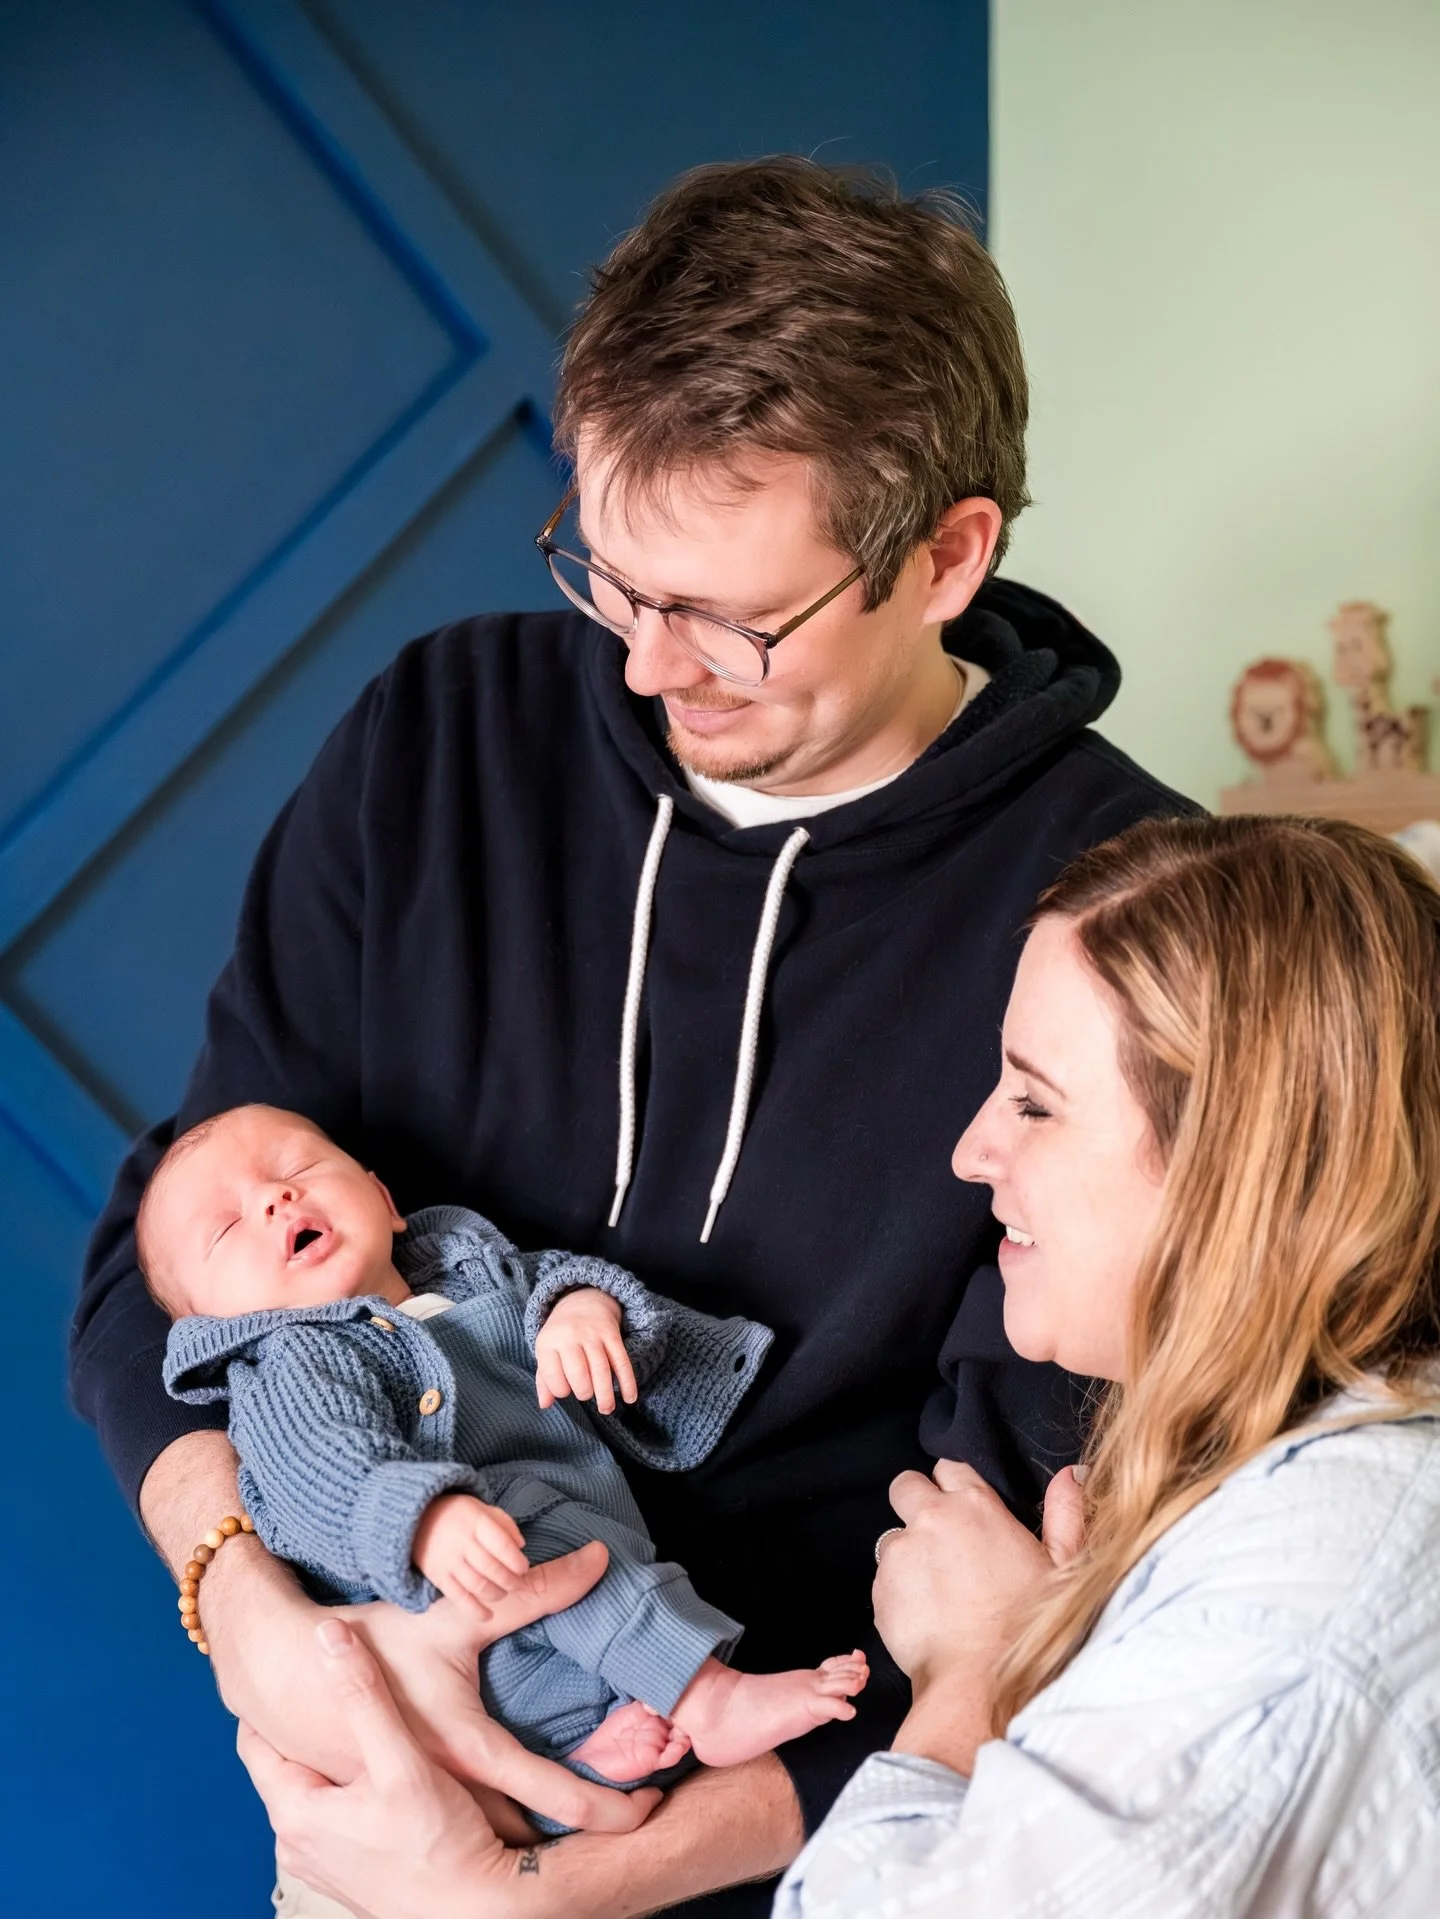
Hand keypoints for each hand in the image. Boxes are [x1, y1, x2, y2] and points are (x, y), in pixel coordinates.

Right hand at [241, 1623, 804, 1918]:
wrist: (287, 1669)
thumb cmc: (375, 1639)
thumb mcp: (458, 1614)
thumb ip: (532, 1591)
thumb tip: (599, 1559)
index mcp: (464, 1750)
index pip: (550, 1793)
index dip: (605, 1808)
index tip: (649, 1810)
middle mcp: (445, 1791)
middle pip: (527, 1833)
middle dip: (581, 1835)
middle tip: (639, 1824)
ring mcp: (419, 1809)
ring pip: (495, 1837)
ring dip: (541, 1838)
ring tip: (601, 1834)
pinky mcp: (401, 1810)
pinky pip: (464, 1829)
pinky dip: (500, 1831)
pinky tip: (527, 1826)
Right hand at [413, 1493, 529, 1606]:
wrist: (419, 1520)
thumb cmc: (459, 1515)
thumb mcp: (482, 1509)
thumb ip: (504, 1524)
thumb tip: (521, 1546)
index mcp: (476, 1521)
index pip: (502, 1545)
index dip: (517, 1561)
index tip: (523, 1569)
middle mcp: (461, 1541)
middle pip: (491, 1568)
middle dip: (510, 1581)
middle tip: (518, 1585)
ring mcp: (448, 1560)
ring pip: (477, 1585)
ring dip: (496, 1594)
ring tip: (503, 1593)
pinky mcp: (438, 1577)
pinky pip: (458, 1598)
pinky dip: (475, 1610)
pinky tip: (488, 1616)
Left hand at [535, 1287, 637, 1414]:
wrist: (582, 1300)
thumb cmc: (561, 1335)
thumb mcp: (546, 1351)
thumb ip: (544, 1378)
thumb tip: (545, 1405)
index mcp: (548, 1342)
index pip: (552, 1375)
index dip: (560, 1389)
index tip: (565, 1391)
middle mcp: (570, 1336)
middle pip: (579, 1374)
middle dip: (584, 1392)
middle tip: (586, 1395)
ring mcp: (592, 1334)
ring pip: (601, 1370)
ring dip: (605, 1394)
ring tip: (606, 1409)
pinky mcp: (611, 1334)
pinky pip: (621, 1361)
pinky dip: (627, 1382)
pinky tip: (630, 1398)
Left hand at [874, 1462, 1085, 1690]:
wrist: (981, 1681)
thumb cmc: (1027, 1627)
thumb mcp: (1062, 1566)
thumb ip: (1065, 1513)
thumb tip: (1071, 1473)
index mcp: (975, 1505)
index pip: (949, 1468)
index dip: (952, 1488)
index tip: (961, 1511)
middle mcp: (931, 1518)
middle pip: (906, 1486)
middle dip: (916, 1504)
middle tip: (937, 1540)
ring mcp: (901, 1550)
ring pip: (893, 1536)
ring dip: (908, 1554)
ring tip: (939, 1592)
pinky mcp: (879, 1586)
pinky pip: (883, 1577)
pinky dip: (898, 1590)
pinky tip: (926, 1616)